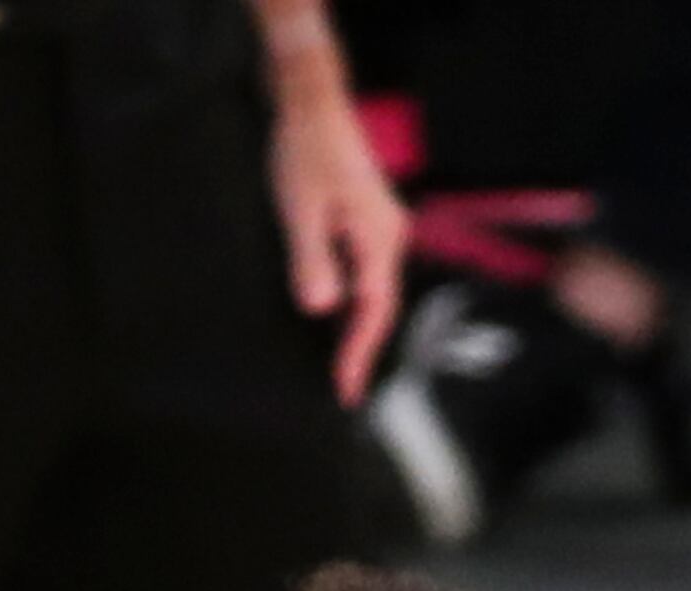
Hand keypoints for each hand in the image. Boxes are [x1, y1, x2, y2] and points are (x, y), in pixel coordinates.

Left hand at [269, 83, 408, 406]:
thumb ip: (311, 260)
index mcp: (378, 238)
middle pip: (381, 307)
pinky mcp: (367, 220)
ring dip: (358, 329)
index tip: (345, 390)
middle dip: (361, 350)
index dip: (358, 355)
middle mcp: (389, 236)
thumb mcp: (301, 208)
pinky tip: (336, 318)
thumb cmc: (307, 148)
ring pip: (374, 292)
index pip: (374, 312)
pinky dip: (353, 302)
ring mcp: (381, 228)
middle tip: (344, 390)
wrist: (312, 101)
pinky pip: (366, 273)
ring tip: (340, 365)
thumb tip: (320, 308)